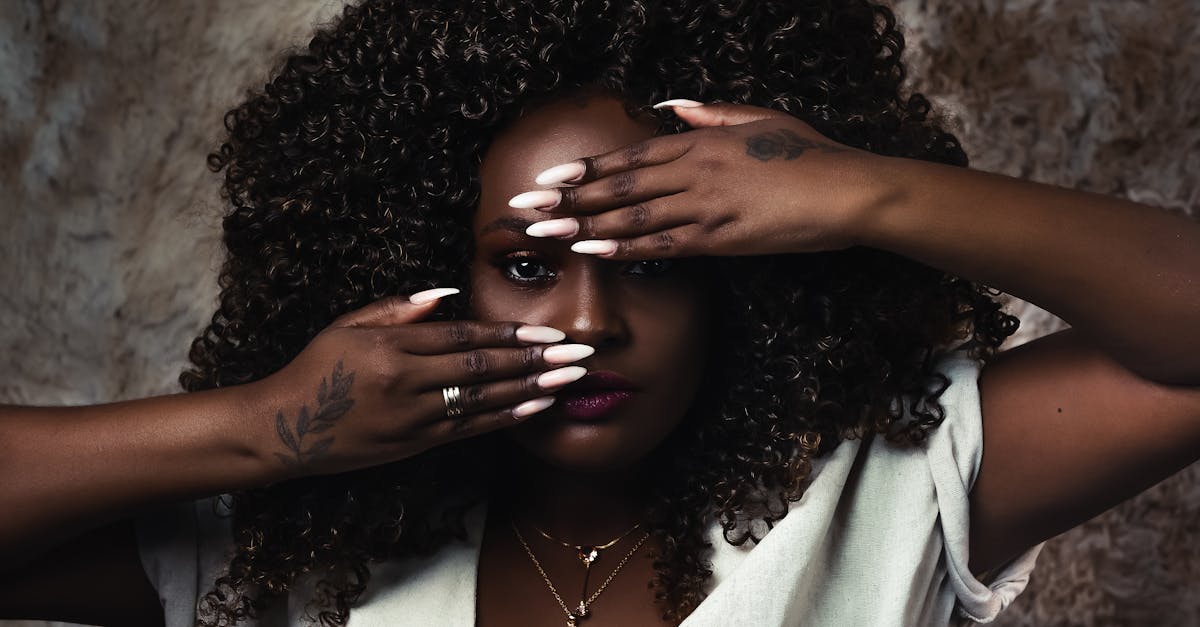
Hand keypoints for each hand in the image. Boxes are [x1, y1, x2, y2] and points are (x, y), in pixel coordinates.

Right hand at [251, 289, 593, 477]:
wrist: (285, 429)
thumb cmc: (317, 370)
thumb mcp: (347, 326)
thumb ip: (399, 309)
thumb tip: (448, 295)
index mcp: (391, 348)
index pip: (462, 338)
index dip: (508, 333)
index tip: (546, 330)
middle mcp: (406, 383)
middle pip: (482, 368)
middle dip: (534, 360)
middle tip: (576, 355)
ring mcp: (412, 418)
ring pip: (483, 401)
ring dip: (530, 389)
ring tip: (568, 380)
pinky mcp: (414, 445)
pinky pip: (469, 430)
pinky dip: (505, 418)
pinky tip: (534, 407)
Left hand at [510, 100, 894, 258]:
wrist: (850, 191)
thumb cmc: (810, 155)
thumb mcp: (759, 119)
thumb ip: (712, 115)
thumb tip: (675, 108)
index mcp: (702, 143)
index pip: (631, 157)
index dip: (587, 168)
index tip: (551, 176)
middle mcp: (696, 172)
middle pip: (621, 186)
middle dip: (569, 198)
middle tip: (527, 207)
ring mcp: (707, 207)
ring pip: (634, 216)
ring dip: (586, 225)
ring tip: (547, 233)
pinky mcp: (723, 240)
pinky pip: (666, 246)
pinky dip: (628, 249)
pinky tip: (597, 252)